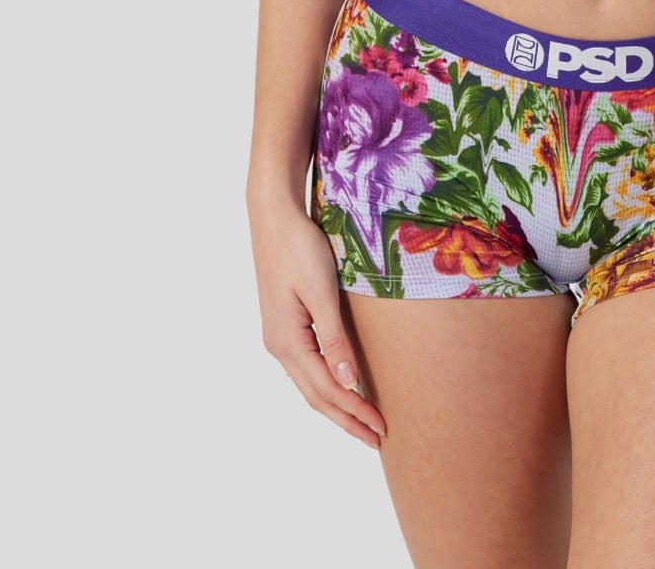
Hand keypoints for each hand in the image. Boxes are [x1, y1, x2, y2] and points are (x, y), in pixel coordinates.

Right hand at [249, 196, 387, 449]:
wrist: (274, 217)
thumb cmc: (300, 248)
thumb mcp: (321, 292)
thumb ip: (333, 338)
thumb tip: (347, 380)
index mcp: (287, 342)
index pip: (326, 390)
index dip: (353, 411)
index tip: (380, 428)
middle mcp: (279, 345)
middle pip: (315, 395)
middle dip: (346, 418)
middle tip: (376, 438)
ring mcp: (279, 336)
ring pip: (310, 383)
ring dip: (336, 404)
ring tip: (361, 421)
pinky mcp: (285, 323)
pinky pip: (307, 366)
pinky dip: (326, 383)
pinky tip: (340, 385)